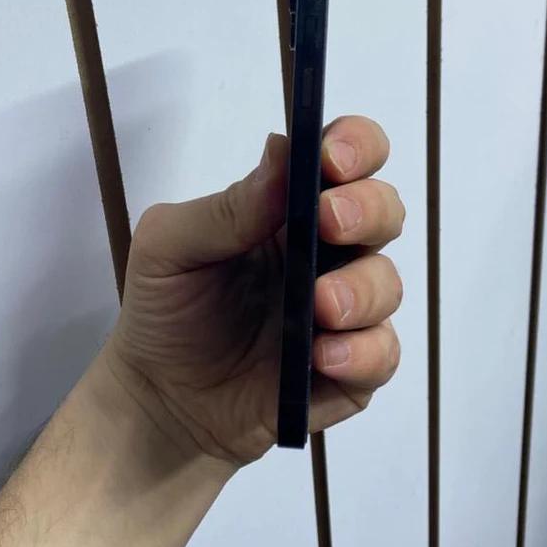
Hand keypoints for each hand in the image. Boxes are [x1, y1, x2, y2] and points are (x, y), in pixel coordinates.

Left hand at [104, 115, 404, 467]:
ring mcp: (344, 310)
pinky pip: (382, 353)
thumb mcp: (168, 247)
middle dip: (367, 210)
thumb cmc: (164, 311)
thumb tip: (282, 152)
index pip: (346, 156)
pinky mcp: (351, 368)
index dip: (355, 146)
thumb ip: (226, 207)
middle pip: (384, 210)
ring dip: (362, 289)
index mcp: (290, 208)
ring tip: (321, 307)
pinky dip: (361, 352)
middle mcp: (327, 252)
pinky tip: (321, 358)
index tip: (333, 159)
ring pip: (388, 283)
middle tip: (330, 223)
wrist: (159, 400)